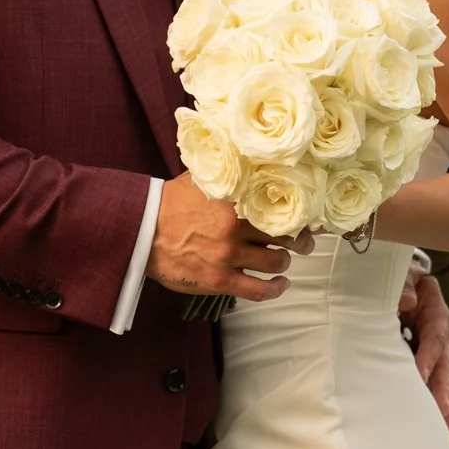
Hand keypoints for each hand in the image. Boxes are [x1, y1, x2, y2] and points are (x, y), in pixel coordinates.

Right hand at [147, 172, 293, 302]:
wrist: (140, 230)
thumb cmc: (169, 202)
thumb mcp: (201, 179)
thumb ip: (228, 173)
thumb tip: (249, 158)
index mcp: (235, 200)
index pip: (281, 205)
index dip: (300, 212)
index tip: (308, 215)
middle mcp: (235, 227)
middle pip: (286, 235)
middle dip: (300, 240)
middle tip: (304, 241)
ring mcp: (228, 256)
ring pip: (276, 262)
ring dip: (284, 262)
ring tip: (284, 260)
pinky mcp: (219, 280)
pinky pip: (258, 289)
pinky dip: (275, 289)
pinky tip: (281, 284)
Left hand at [400, 257, 448, 439]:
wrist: (409, 286)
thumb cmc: (402, 282)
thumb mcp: (404, 277)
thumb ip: (405, 287)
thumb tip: (405, 302)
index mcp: (437, 316)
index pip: (433, 339)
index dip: (427, 358)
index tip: (420, 377)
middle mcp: (443, 339)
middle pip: (445, 368)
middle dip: (443, 393)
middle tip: (441, 414)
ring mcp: (441, 355)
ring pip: (447, 384)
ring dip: (448, 408)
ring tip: (448, 433)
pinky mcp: (435, 368)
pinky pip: (442, 391)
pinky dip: (445, 411)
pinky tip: (448, 433)